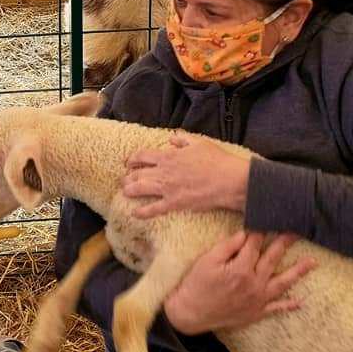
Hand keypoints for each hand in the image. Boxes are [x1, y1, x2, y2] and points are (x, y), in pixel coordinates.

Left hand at [123, 133, 249, 218]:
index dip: (133, 159)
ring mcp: (167, 188)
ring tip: (125, 192)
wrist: (228, 180)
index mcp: (168, 156)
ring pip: (140, 189)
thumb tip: (172, 138)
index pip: (143, 156)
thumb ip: (183, 139)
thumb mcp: (199, 143)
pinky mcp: (174, 203)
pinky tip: (134, 213)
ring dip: (129, 190)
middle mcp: (163, 171)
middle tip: (125, 179)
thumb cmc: (216, 160)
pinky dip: (142, 212)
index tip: (128, 162)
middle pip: (137, 173)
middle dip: (128, 176)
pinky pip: (153, 209)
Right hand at [163, 230, 315, 335]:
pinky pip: (276, 309)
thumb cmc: (196, 285)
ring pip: (282, 283)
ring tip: (312, 262)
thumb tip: (244, 234)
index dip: (260, 231)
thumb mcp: (206, 261)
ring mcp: (257, 300)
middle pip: (273, 258)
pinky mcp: (256, 313)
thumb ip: (227, 246)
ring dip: (298, 272)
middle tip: (298, 231)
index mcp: (240, 269)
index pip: (254, 244)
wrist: (190, 314)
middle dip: (285, 242)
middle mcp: (253, 284)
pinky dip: (289, 305)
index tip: (270, 219)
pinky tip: (301, 301)